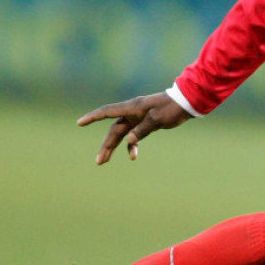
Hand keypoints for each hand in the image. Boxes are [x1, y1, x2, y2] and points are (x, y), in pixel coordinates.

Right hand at [77, 92, 192, 164]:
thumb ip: (143, 130)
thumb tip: (129, 142)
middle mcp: (131, 113)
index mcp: (131, 108)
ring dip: (114, 147)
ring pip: (121, 134)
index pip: (107, 112)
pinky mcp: (145, 124)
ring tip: (105, 161)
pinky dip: (132, 146)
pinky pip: (134, 136)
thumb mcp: (157, 119)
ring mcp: (137, 118)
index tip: (79, 123)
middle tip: (99, 161)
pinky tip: (133, 157)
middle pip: (114, 130)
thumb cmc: (171, 108)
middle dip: (106, 145)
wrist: (185, 103)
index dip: (92, 117)